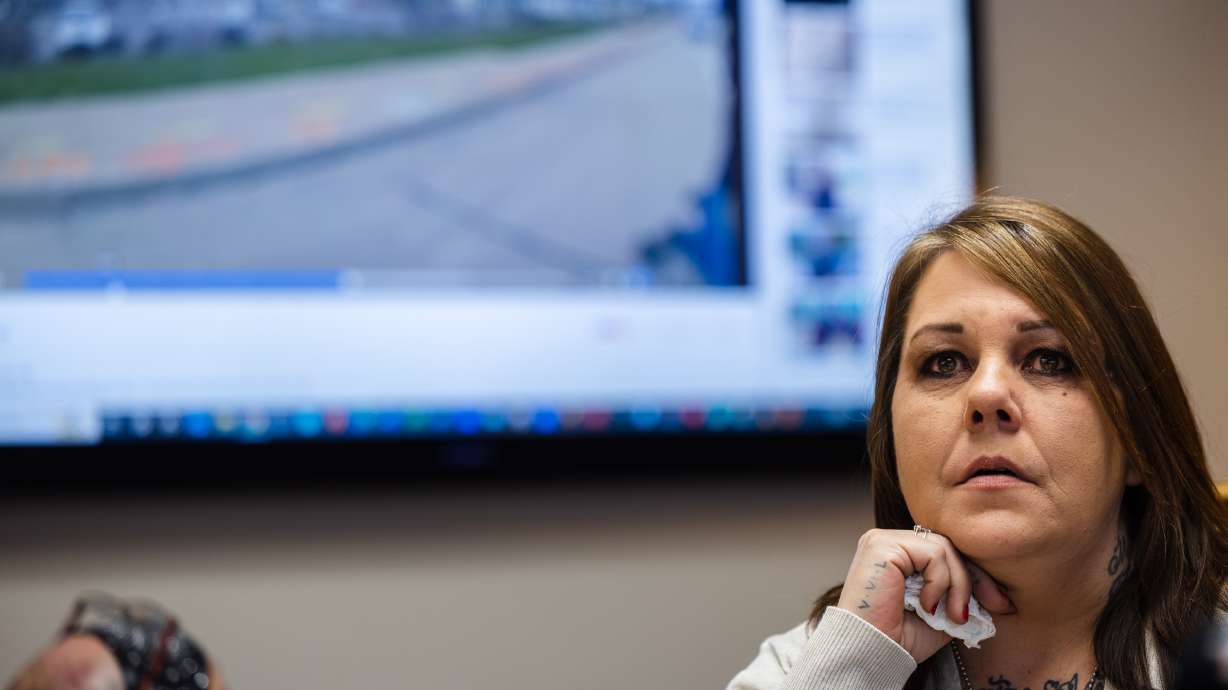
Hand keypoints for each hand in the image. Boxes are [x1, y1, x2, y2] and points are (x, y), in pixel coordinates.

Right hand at [835, 528, 1015, 661]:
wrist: (870, 651)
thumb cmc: (897, 638)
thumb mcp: (940, 614)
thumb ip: (958, 595)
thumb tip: (993, 592)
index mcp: (898, 555)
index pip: (945, 554)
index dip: (975, 576)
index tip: (1000, 604)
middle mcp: (889, 542)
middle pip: (947, 547)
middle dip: (974, 580)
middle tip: (990, 609)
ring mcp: (884, 540)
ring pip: (943, 548)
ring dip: (957, 585)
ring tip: (952, 616)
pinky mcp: (883, 545)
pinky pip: (932, 553)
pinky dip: (939, 582)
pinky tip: (926, 606)